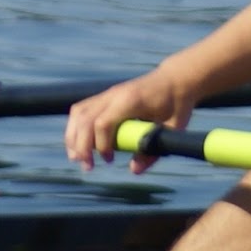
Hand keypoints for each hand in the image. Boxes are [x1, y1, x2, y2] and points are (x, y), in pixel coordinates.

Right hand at [65, 70, 194, 173]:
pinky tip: (80, 145)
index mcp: (131, 100)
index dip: (101, 145)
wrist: (176, 79)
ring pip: (78, 113)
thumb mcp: (173, 128)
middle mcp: (114, 94)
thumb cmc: (177, 104)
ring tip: (78, 159)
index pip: (103, 123)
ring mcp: (108, 93)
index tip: (109, 160)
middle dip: (81, 146)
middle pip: (84, 119)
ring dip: (73, 137)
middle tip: (88, 167)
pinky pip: (81, 110)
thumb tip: (134, 171)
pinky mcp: (105, 96)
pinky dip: (76, 127)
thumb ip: (154, 149)